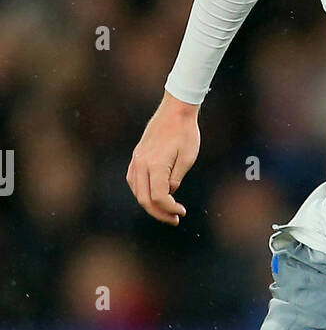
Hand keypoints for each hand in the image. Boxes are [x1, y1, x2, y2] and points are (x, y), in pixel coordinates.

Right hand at [126, 92, 200, 223]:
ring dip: (150, 204)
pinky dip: (142, 192)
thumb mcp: (188, 158)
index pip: (158, 197)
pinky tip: (154, 196)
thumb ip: (176, 179)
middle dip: (159, 213)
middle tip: (174, 219)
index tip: (182, 212)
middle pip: (144, 199)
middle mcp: (142, 163)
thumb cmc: (186, 133)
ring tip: (166, 210)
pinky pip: (133, 180)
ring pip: (137, 191)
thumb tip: (168, 193)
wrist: (175, 110)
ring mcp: (137, 159)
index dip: (170, 209)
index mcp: (156, 165)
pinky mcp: (137, 156)